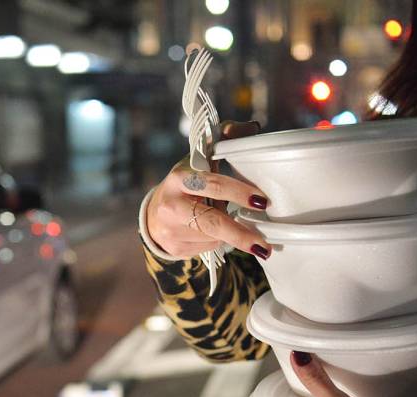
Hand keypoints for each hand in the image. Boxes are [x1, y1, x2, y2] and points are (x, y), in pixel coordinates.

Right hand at [145, 120, 271, 259]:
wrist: (154, 216)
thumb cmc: (185, 185)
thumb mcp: (200, 160)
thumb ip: (226, 140)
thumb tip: (252, 128)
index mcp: (180, 178)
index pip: (213, 185)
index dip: (238, 193)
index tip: (261, 201)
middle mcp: (172, 205)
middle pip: (212, 223)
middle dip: (240, 234)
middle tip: (262, 245)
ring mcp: (171, 229)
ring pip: (214, 237)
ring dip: (228, 233)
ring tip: (226, 224)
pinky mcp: (175, 247)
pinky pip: (208, 248)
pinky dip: (217, 242)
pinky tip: (210, 233)